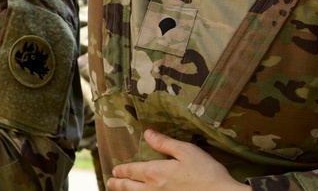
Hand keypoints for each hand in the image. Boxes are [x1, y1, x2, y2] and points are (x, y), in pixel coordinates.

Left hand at [108, 130, 248, 190]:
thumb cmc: (207, 174)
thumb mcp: (186, 151)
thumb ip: (164, 143)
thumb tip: (148, 133)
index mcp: (156, 172)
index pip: (133, 171)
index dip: (122, 170)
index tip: (115, 170)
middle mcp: (153, 189)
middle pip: (130, 187)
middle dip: (118, 184)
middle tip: (110, 182)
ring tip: (118, 190)